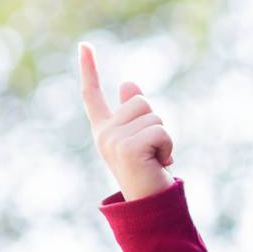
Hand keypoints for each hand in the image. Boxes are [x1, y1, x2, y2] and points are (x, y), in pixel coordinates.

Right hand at [78, 42, 174, 201]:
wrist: (150, 206)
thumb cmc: (148, 172)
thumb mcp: (140, 138)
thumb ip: (134, 113)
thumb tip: (129, 84)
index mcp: (104, 129)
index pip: (92, 95)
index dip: (89, 69)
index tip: (84, 45)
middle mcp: (104, 134)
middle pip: (140, 101)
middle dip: (156, 123)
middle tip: (153, 151)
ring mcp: (113, 141)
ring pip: (153, 116)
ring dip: (164, 137)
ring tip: (156, 159)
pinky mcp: (127, 149)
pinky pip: (161, 131)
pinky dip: (168, 147)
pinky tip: (160, 164)